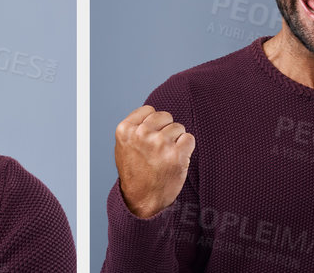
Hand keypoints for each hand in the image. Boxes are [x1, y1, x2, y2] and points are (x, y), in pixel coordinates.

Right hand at [115, 104, 194, 218]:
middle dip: (165, 130)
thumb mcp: (124, 147)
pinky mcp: (177, 155)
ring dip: (176, 141)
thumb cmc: (135, 173)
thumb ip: (135, 127)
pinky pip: (189, 139)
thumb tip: (152, 111)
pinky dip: (186, 149)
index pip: (150, 110)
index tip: (148, 140)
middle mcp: (142, 134)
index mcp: (126, 130)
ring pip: (178, 127)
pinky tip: (176, 160)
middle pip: (166, 116)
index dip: (152, 125)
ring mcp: (160, 144)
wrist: (141, 203)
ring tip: (165, 158)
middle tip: (158, 151)